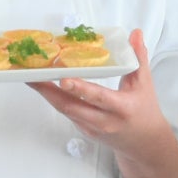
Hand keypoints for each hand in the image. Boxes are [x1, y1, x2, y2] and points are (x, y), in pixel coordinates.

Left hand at [30, 30, 175, 163]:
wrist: (143, 143)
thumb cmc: (144, 110)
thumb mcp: (144, 84)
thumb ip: (138, 58)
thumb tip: (135, 33)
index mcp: (122, 108)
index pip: (98, 97)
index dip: (80, 89)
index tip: (63, 79)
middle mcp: (105, 121)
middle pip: (72, 106)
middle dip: (49, 91)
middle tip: (33, 75)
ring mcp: (92, 128)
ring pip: (65, 110)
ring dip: (47, 94)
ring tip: (32, 78)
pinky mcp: (84, 131)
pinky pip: (68, 113)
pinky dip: (55, 99)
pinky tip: (45, 87)